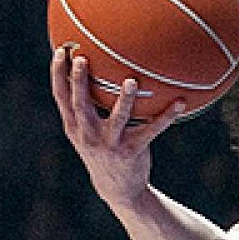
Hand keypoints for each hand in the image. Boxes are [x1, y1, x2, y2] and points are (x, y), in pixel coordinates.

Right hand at [50, 46, 182, 209]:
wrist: (117, 188)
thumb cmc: (102, 149)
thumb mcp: (86, 131)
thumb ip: (85, 107)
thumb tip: (90, 71)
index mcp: (75, 126)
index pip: (61, 96)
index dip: (58, 74)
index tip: (61, 51)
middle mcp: (89, 134)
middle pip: (81, 105)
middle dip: (79, 82)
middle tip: (81, 59)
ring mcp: (110, 143)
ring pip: (118, 119)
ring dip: (124, 100)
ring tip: (131, 81)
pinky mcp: (132, 151)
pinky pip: (151, 130)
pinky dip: (167, 116)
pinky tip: (180, 102)